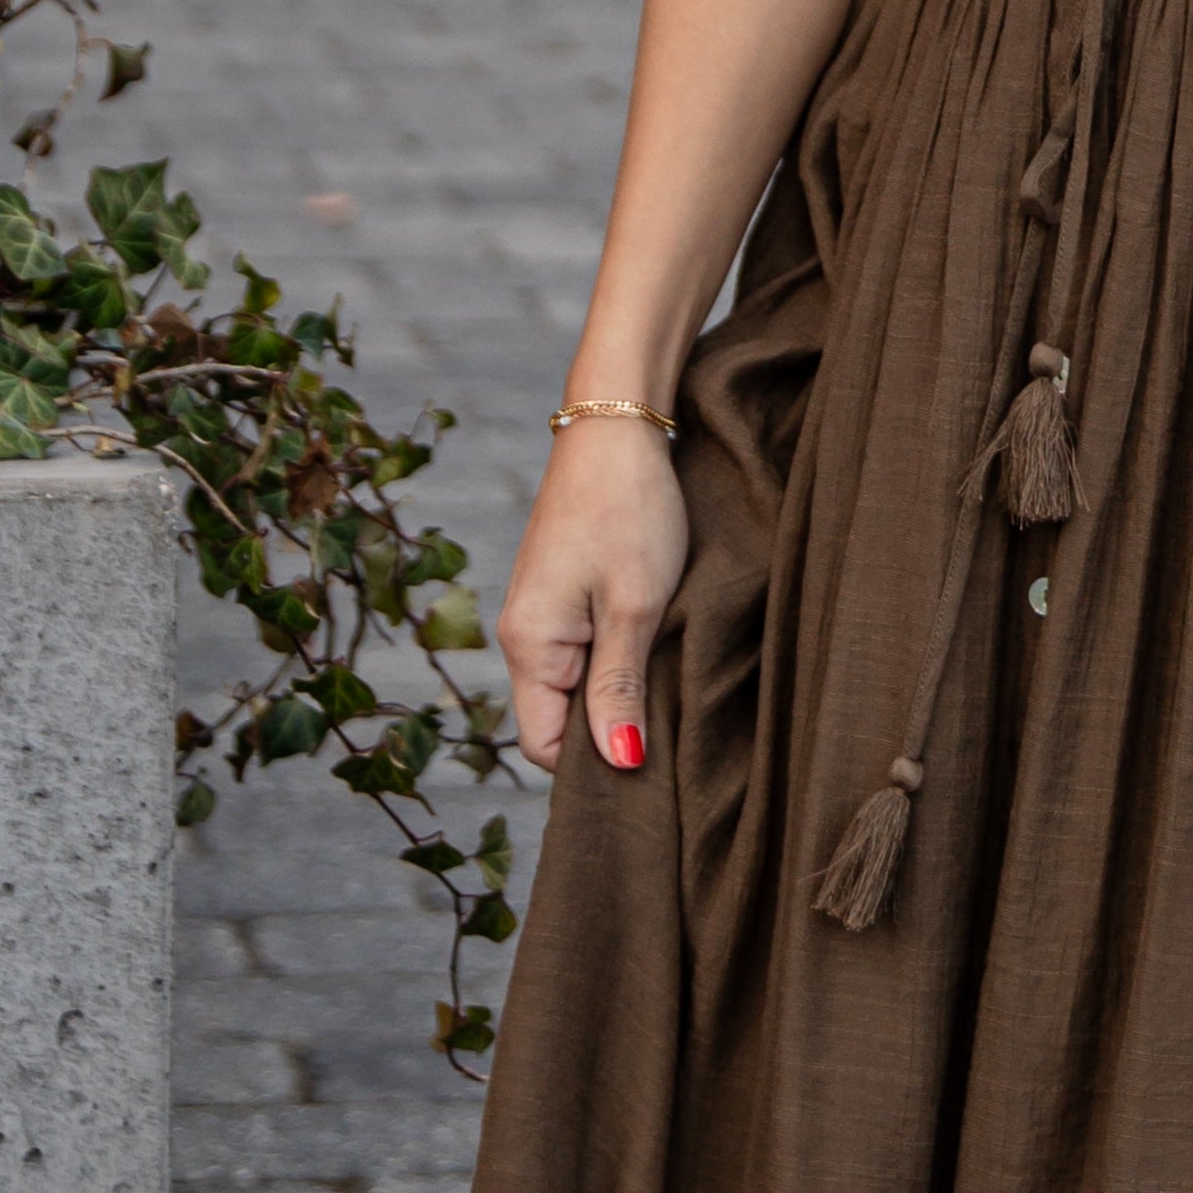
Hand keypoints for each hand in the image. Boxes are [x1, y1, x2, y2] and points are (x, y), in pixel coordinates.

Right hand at [496, 417, 690, 773]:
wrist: (616, 428)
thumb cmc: (628, 510)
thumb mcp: (634, 608)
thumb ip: (621, 690)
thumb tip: (618, 764)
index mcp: (528, 645)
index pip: (543, 746)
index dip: (593, 764)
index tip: (650, 760)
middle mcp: (522, 636)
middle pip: (558, 723)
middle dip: (609, 734)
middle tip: (670, 726)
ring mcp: (541, 615)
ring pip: (576, 690)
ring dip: (619, 697)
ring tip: (667, 683)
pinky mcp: (563, 597)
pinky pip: (584, 657)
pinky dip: (619, 665)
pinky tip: (655, 652)